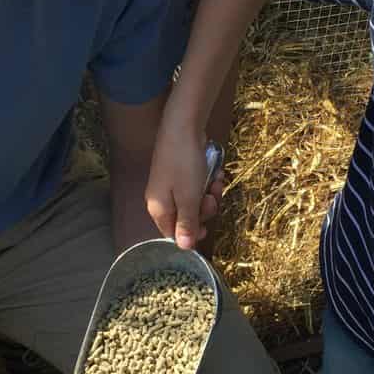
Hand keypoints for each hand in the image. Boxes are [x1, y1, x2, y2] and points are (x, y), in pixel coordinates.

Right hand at [146, 122, 222, 249]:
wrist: (182, 126)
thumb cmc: (184, 163)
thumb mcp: (188, 198)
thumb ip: (187, 224)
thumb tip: (185, 247)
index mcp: (158, 209)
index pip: (172, 234)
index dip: (192, 234)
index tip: (207, 227)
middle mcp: (161, 199)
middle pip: (186, 218)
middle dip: (204, 210)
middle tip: (211, 197)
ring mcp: (170, 185)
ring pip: (195, 201)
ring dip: (209, 194)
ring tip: (215, 182)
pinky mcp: (180, 172)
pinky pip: (196, 186)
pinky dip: (207, 181)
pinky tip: (214, 173)